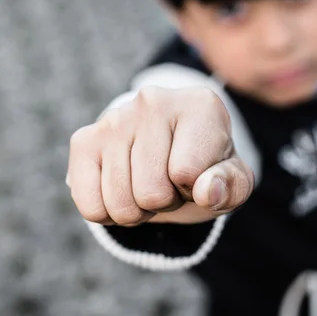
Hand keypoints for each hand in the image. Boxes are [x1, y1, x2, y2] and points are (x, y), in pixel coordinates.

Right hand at [67, 86, 254, 225]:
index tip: (199, 173)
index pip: (187, 173)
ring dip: (138, 209)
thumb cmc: (206, 165)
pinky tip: (122, 189)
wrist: (170, 148)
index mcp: (200, 106)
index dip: (196, 190)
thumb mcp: (232, 178)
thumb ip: (231, 186)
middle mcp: (153, 101)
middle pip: (151, 193)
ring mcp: (114, 119)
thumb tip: (205, 191)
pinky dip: (108, 214)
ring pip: (121, 204)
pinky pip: (90, 206)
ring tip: (149, 182)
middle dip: (165, 202)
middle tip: (171, 182)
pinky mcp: (84, 140)